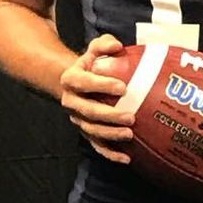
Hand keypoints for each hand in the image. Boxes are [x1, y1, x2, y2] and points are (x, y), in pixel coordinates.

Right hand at [60, 34, 134, 163]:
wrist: (76, 83)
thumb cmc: (91, 64)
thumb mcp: (94, 49)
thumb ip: (104, 44)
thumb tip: (117, 46)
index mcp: (71, 79)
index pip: (84, 82)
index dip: (102, 85)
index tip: (123, 88)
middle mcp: (71, 101)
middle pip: (89, 111)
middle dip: (110, 116)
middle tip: (131, 117)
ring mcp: (78, 119)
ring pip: (92, 130)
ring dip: (110, 135)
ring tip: (130, 135)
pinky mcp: (85, 132)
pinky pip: (96, 145)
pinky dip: (110, 154)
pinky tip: (126, 158)